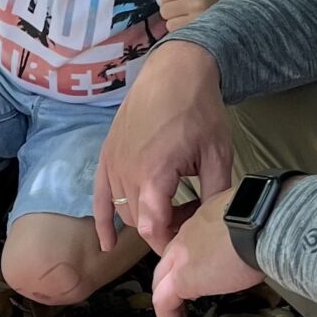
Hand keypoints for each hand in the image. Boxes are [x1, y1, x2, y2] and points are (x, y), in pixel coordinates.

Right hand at [94, 40, 232, 253]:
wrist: (175, 71)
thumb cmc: (199, 110)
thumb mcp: (218, 154)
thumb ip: (214, 194)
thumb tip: (214, 224)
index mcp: (153, 175)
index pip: (153, 229)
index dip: (170, 244)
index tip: (188, 245)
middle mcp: (125, 173)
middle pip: (138, 222)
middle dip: (164, 230)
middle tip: (190, 219)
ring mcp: (112, 164)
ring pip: (122, 211)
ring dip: (144, 219)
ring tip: (173, 210)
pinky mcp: (106, 156)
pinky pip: (98, 197)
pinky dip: (102, 221)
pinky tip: (106, 244)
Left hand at [150, 189, 262, 316]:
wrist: (263, 223)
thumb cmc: (268, 219)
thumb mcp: (253, 220)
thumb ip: (245, 233)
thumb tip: (257, 246)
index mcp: (204, 219)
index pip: (189, 240)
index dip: (191, 258)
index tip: (202, 273)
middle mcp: (187, 235)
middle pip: (168, 261)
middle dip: (171, 280)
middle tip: (182, 299)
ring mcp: (181, 256)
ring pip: (162, 281)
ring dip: (168, 301)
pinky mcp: (182, 279)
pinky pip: (165, 303)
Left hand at [158, 0, 238, 27]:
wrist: (242, 4)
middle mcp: (196, 0)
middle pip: (164, 9)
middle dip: (170, 7)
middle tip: (183, 6)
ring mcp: (199, 17)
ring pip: (169, 22)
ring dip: (175, 19)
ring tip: (189, 14)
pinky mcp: (201, 31)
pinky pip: (177, 32)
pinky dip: (181, 28)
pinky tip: (192, 22)